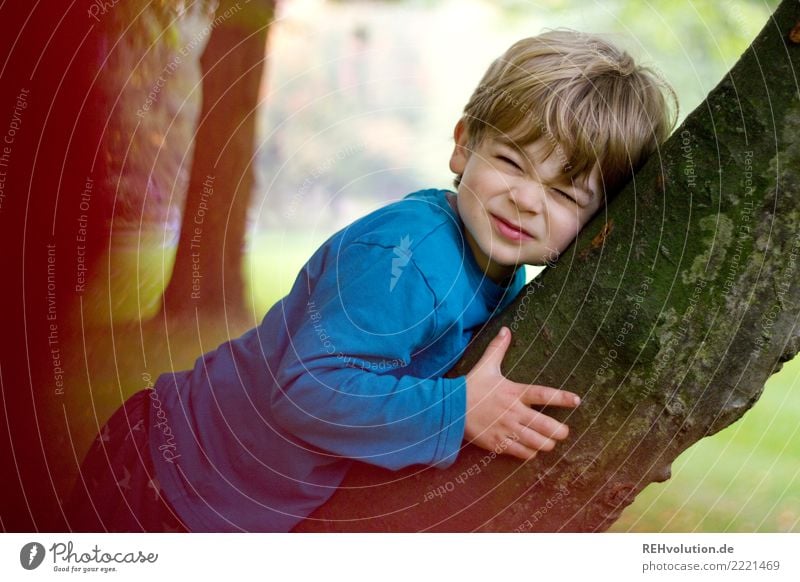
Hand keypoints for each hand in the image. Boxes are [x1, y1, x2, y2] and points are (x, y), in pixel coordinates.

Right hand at [464, 326, 580, 460]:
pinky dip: (530, 453)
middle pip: (546, 426)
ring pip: (537, 443)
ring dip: (547, 444)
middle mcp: (513, 412)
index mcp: (514, 392)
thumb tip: (506, 330)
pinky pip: (521, 453)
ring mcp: (506, 429)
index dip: (562, 398)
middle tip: (563, 432)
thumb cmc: (471, 386)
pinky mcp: (498, 443)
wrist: (450, 408)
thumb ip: (498, 349)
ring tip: (550, 443)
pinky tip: (531, 450)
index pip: (544, 394)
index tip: (577, 401)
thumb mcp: (486, 366)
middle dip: (560, 432)